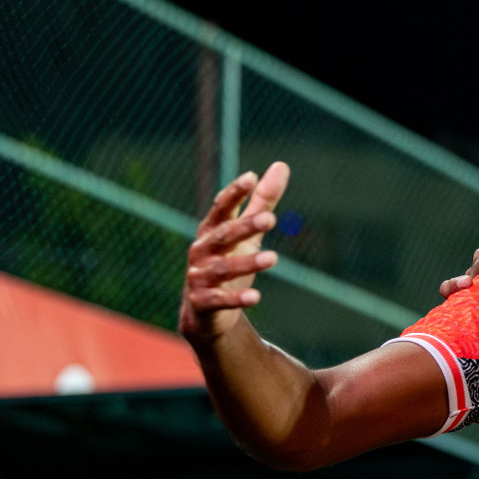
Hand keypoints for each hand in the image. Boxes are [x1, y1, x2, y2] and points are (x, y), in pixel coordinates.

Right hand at [178, 163, 288, 339]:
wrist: (205, 313)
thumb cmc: (228, 262)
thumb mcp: (247, 233)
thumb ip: (262, 202)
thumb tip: (280, 165)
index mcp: (212, 230)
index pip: (222, 208)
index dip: (234, 193)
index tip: (251, 178)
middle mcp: (201, 251)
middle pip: (223, 235)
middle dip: (245, 227)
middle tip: (270, 219)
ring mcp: (198, 277)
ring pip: (223, 268)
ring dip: (247, 263)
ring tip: (273, 258)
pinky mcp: (202, 302)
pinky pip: (220, 300)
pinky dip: (236, 299)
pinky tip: (256, 297)